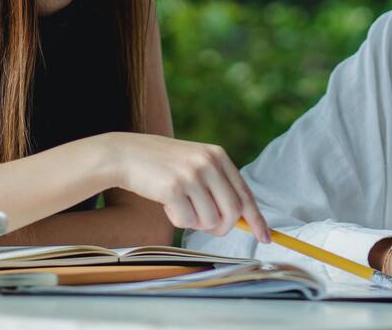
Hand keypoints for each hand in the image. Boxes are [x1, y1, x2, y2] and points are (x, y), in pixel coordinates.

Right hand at [106, 133, 269, 242]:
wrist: (127, 154)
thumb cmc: (163, 164)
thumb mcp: (195, 163)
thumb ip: (217, 184)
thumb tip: (238, 218)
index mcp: (217, 155)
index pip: (245, 193)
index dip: (256, 218)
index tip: (265, 237)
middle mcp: (208, 163)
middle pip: (231, 213)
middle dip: (220, 227)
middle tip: (204, 223)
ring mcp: (191, 175)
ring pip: (209, 221)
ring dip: (194, 222)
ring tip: (180, 204)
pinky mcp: (173, 188)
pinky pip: (186, 222)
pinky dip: (177, 220)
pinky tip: (166, 203)